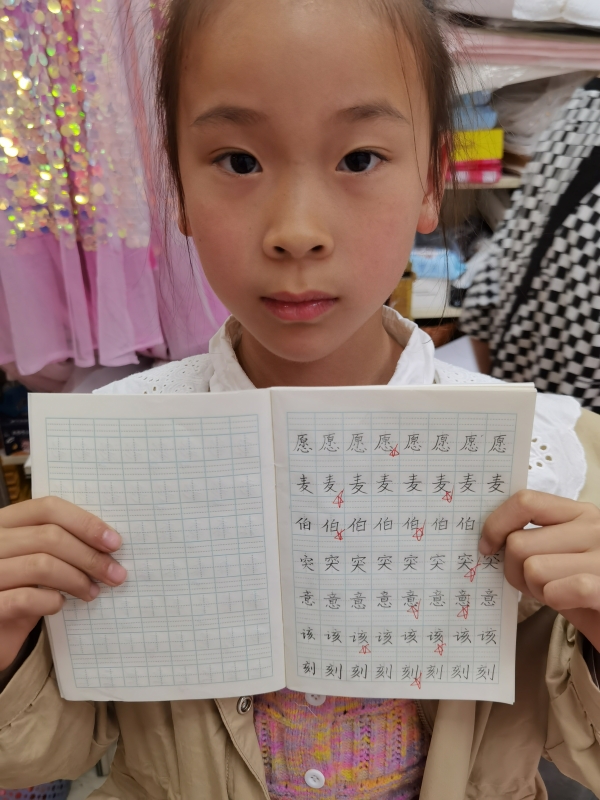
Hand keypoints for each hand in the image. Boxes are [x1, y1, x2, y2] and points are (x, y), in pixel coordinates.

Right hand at [0, 497, 126, 670]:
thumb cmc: (15, 592)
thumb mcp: (33, 560)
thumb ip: (58, 546)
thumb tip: (107, 543)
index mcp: (4, 522)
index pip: (48, 508)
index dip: (85, 523)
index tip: (113, 542)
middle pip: (50, 536)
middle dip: (90, 556)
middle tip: (115, 573)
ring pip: (41, 565)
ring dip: (77, 579)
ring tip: (92, 592)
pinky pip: (26, 598)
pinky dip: (51, 601)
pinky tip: (59, 604)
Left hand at [480, 490, 599, 650]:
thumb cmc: (581, 591)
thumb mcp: (560, 553)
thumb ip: (532, 538)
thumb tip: (486, 539)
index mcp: (579, 513)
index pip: (525, 502)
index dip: (497, 524)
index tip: (487, 547)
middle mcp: (594, 528)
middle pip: (518, 542)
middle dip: (515, 570)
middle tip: (537, 583)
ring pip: (532, 568)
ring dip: (535, 589)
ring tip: (557, 593)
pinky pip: (555, 591)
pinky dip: (553, 601)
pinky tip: (569, 602)